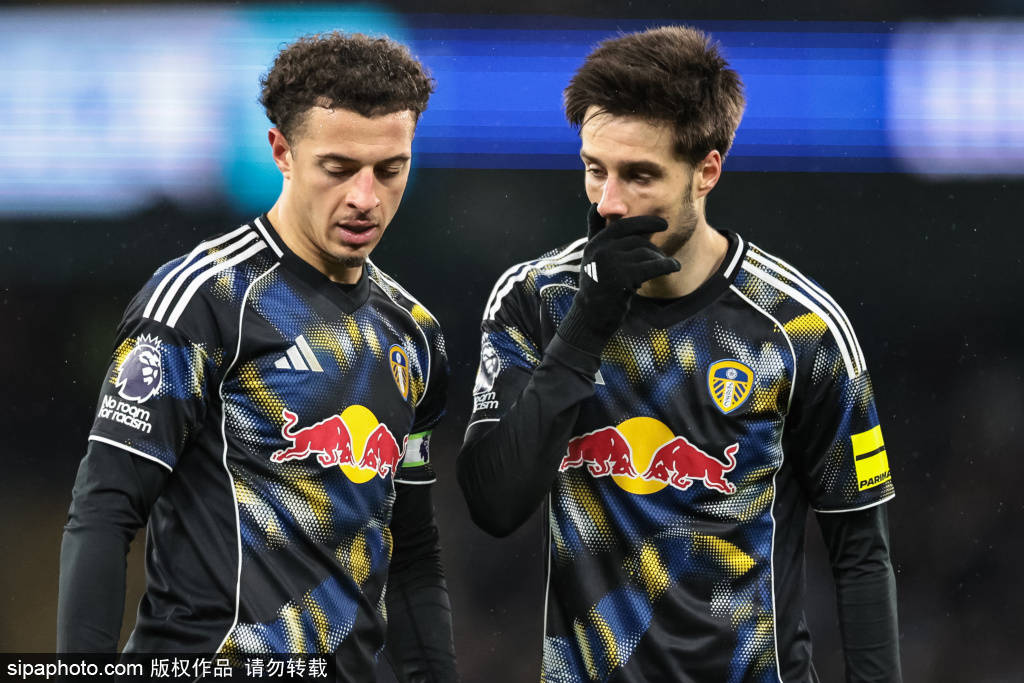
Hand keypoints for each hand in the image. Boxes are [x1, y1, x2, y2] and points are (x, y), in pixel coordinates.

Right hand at [557, 204, 679, 354]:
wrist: (592, 316)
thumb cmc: (596, 284)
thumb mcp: (592, 255)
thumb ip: (594, 230)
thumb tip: (595, 204)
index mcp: (595, 243)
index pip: (621, 226)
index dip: (644, 222)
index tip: (663, 224)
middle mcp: (601, 250)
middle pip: (637, 241)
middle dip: (653, 249)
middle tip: (661, 256)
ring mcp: (611, 263)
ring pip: (646, 253)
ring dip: (659, 259)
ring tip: (664, 266)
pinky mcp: (623, 277)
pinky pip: (653, 265)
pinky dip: (667, 265)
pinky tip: (675, 266)